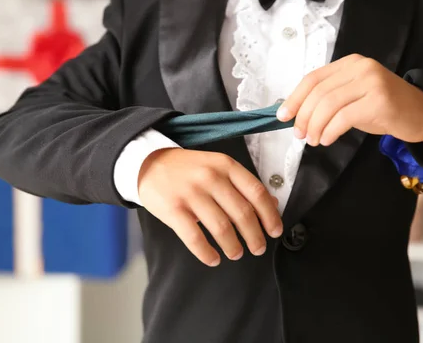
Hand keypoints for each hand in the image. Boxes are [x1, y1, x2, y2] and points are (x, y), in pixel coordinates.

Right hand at [138, 148, 281, 266]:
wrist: (148, 163)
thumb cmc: (187, 169)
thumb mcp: (217, 167)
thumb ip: (243, 184)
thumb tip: (272, 205)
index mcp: (225, 165)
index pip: (256, 192)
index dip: (269, 215)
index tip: (275, 231)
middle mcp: (210, 177)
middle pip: (242, 213)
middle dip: (254, 236)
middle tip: (258, 248)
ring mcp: (190, 193)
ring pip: (221, 228)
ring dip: (233, 246)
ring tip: (236, 253)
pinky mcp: (173, 209)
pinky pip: (195, 238)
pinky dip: (207, 253)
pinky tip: (213, 258)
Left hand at [277, 54, 422, 153]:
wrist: (422, 114)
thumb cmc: (383, 108)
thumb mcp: (352, 96)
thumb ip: (328, 98)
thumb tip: (295, 113)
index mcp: (350, 64)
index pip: (313, 79)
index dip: (294, 98)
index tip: (282, 117)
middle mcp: (360, 68)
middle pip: (318, 93)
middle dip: (303, 117)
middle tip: (300, 135)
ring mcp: (372, 83)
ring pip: (328, 105)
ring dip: (315, 126)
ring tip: (313, 140)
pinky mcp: (380, 102)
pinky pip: (344, 118)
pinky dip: (330, 131)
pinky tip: (327, 140)